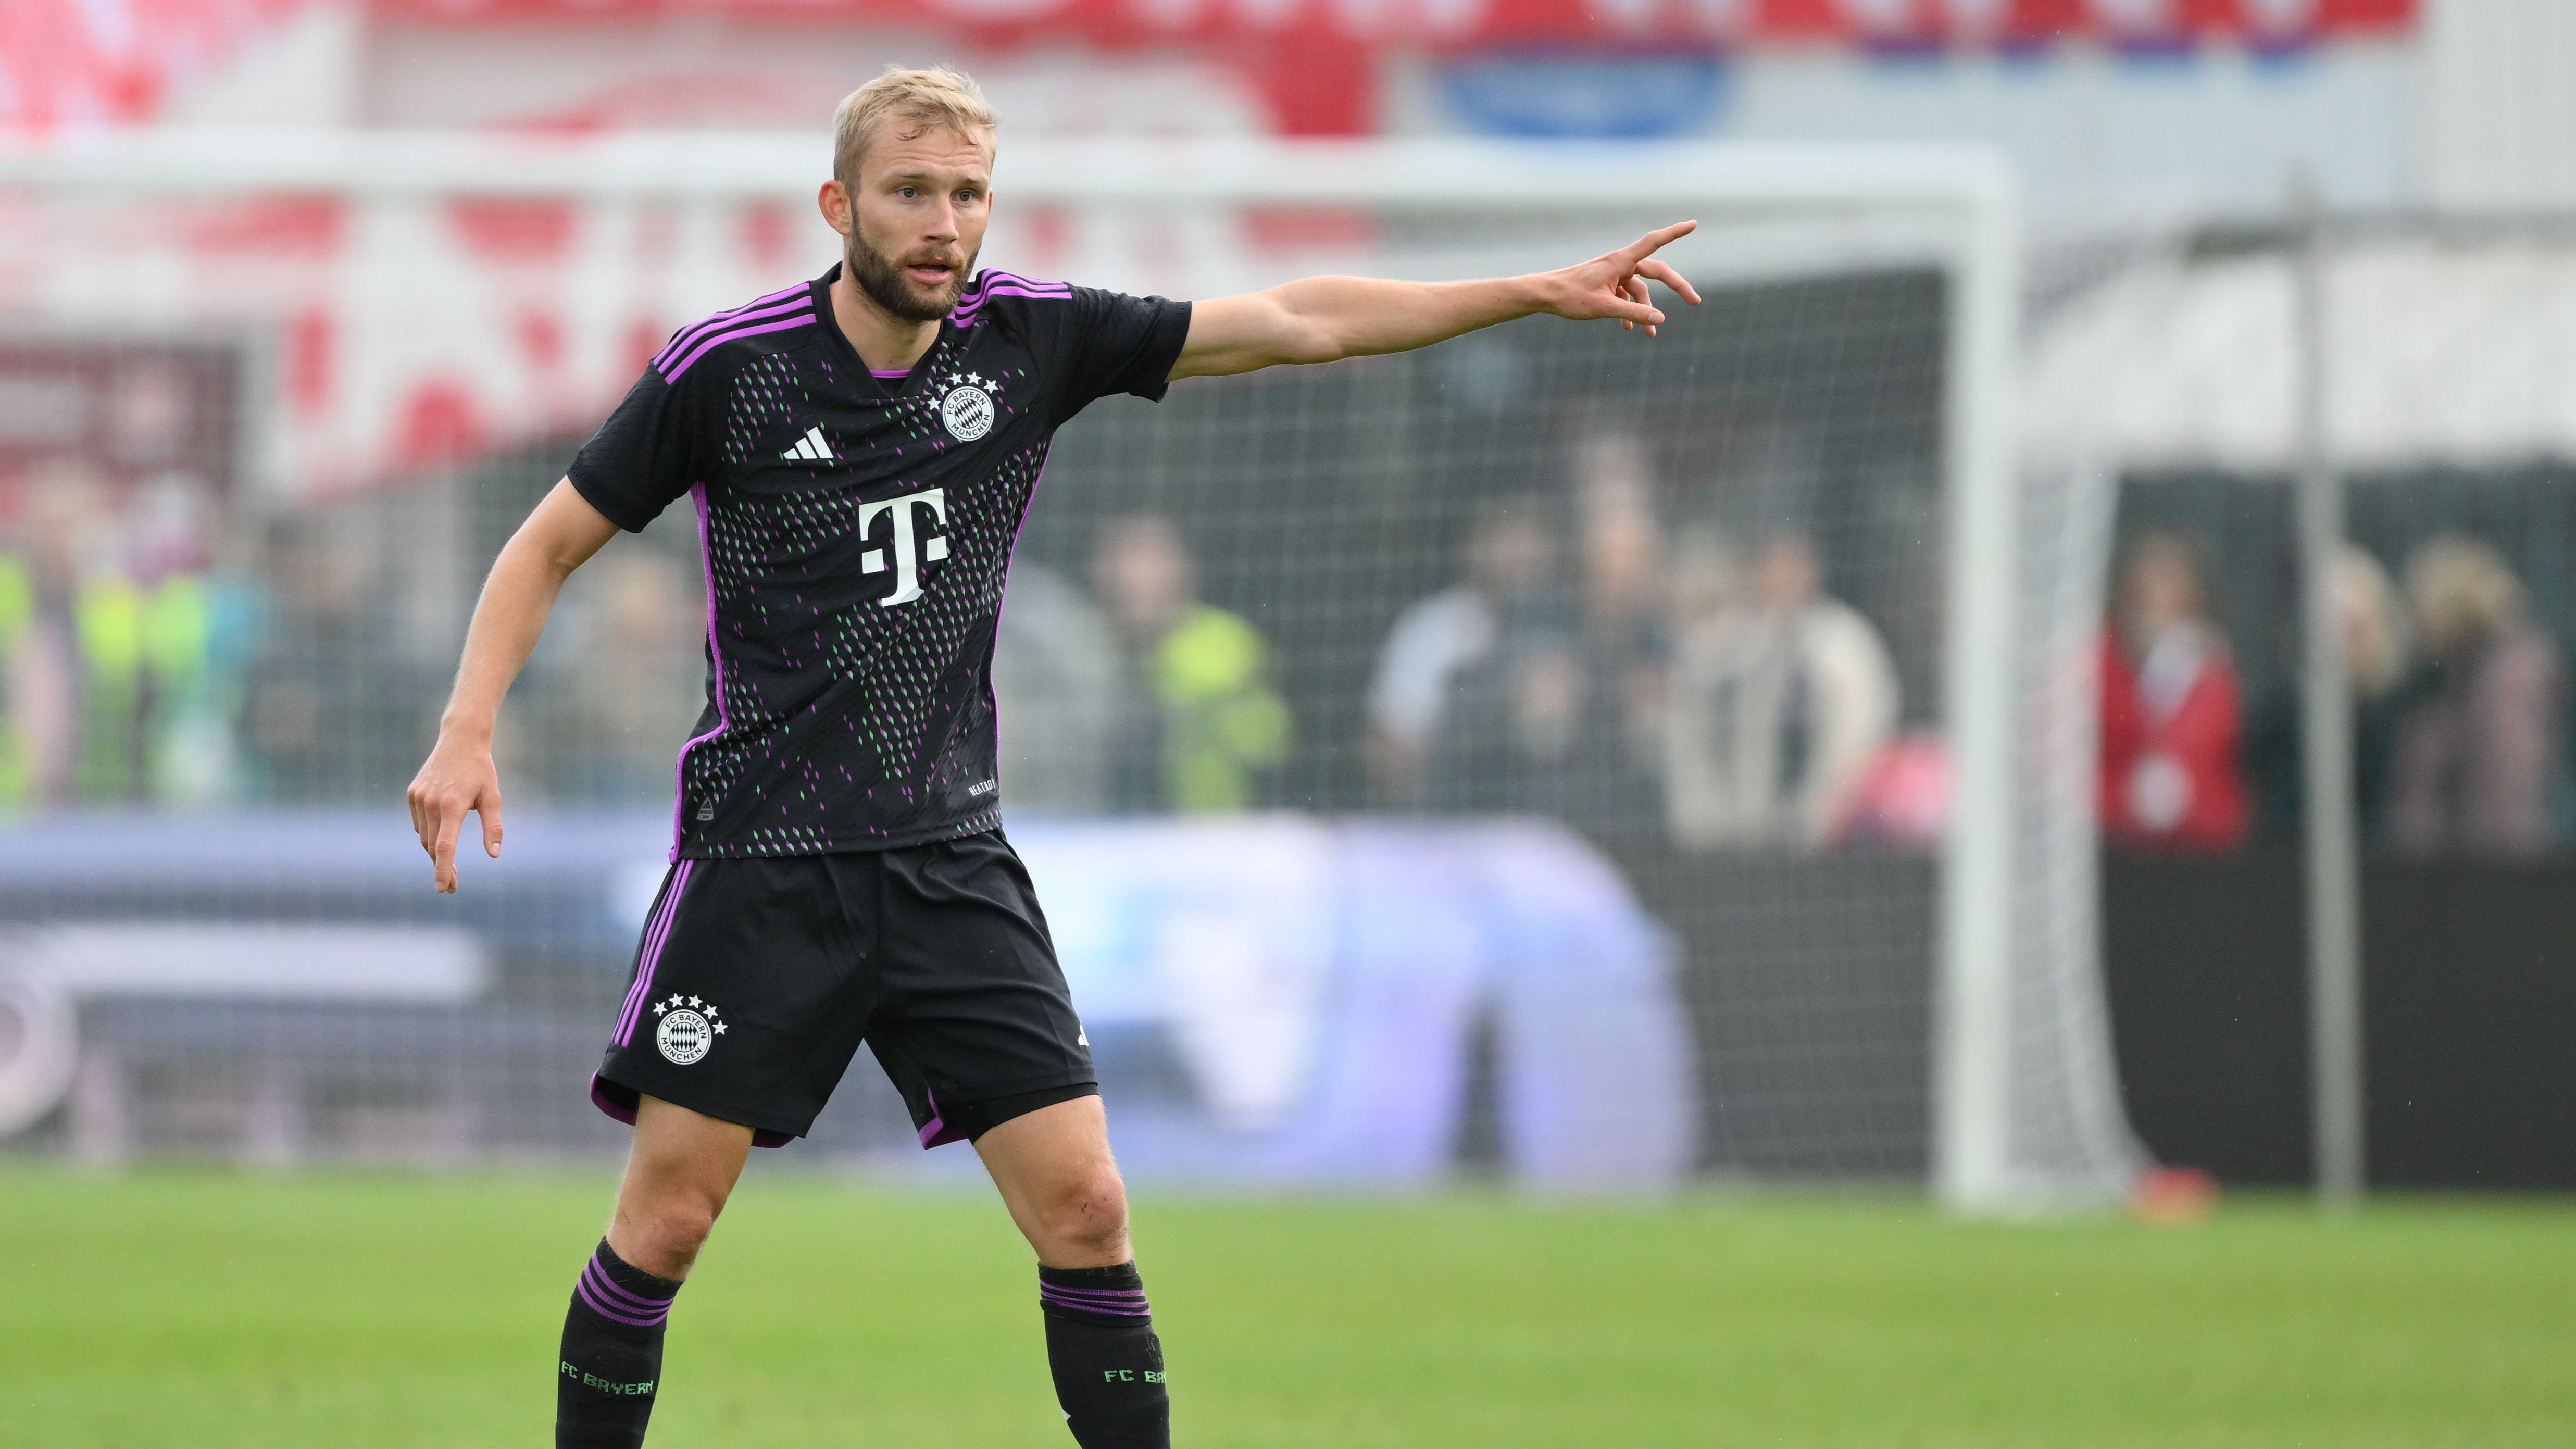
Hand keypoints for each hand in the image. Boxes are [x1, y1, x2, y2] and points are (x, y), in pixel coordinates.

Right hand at [406, 730, 503, 893]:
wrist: (460, 740)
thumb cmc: (481, 770)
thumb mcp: (493, 797)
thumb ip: (494, 827)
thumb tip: (495, 855)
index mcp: (452, 805)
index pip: (445, 846)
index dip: (444, 869)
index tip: (443, 888)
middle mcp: (431, 803)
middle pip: (434, 846)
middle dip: (442, 869)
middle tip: (453, 888)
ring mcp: (418, 798)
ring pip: (424, 837)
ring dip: (435, 854)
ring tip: (450, 868)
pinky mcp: (412, 794)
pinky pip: (419, 824)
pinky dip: (429, 835)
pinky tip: (440, 839)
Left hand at [1538, 221, 1703, 336]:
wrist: (1544, 294)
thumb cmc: (1570, 297)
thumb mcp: (1604, 308)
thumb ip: (1633, 314)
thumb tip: (1661, 320)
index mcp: (1620, 261)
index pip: (1654, 242)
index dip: (1675, 232)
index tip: (1693, 223)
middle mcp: (1619, 264)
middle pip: (1656, 272)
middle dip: (1676, 287)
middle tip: (1696, 301)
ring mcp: (1613, 274)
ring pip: (1639, 290)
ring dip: (1645, 311)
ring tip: (1649, 336)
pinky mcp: (1605, 285)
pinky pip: (1625, 297)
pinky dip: (1629, 311)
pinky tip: (1628, 330)